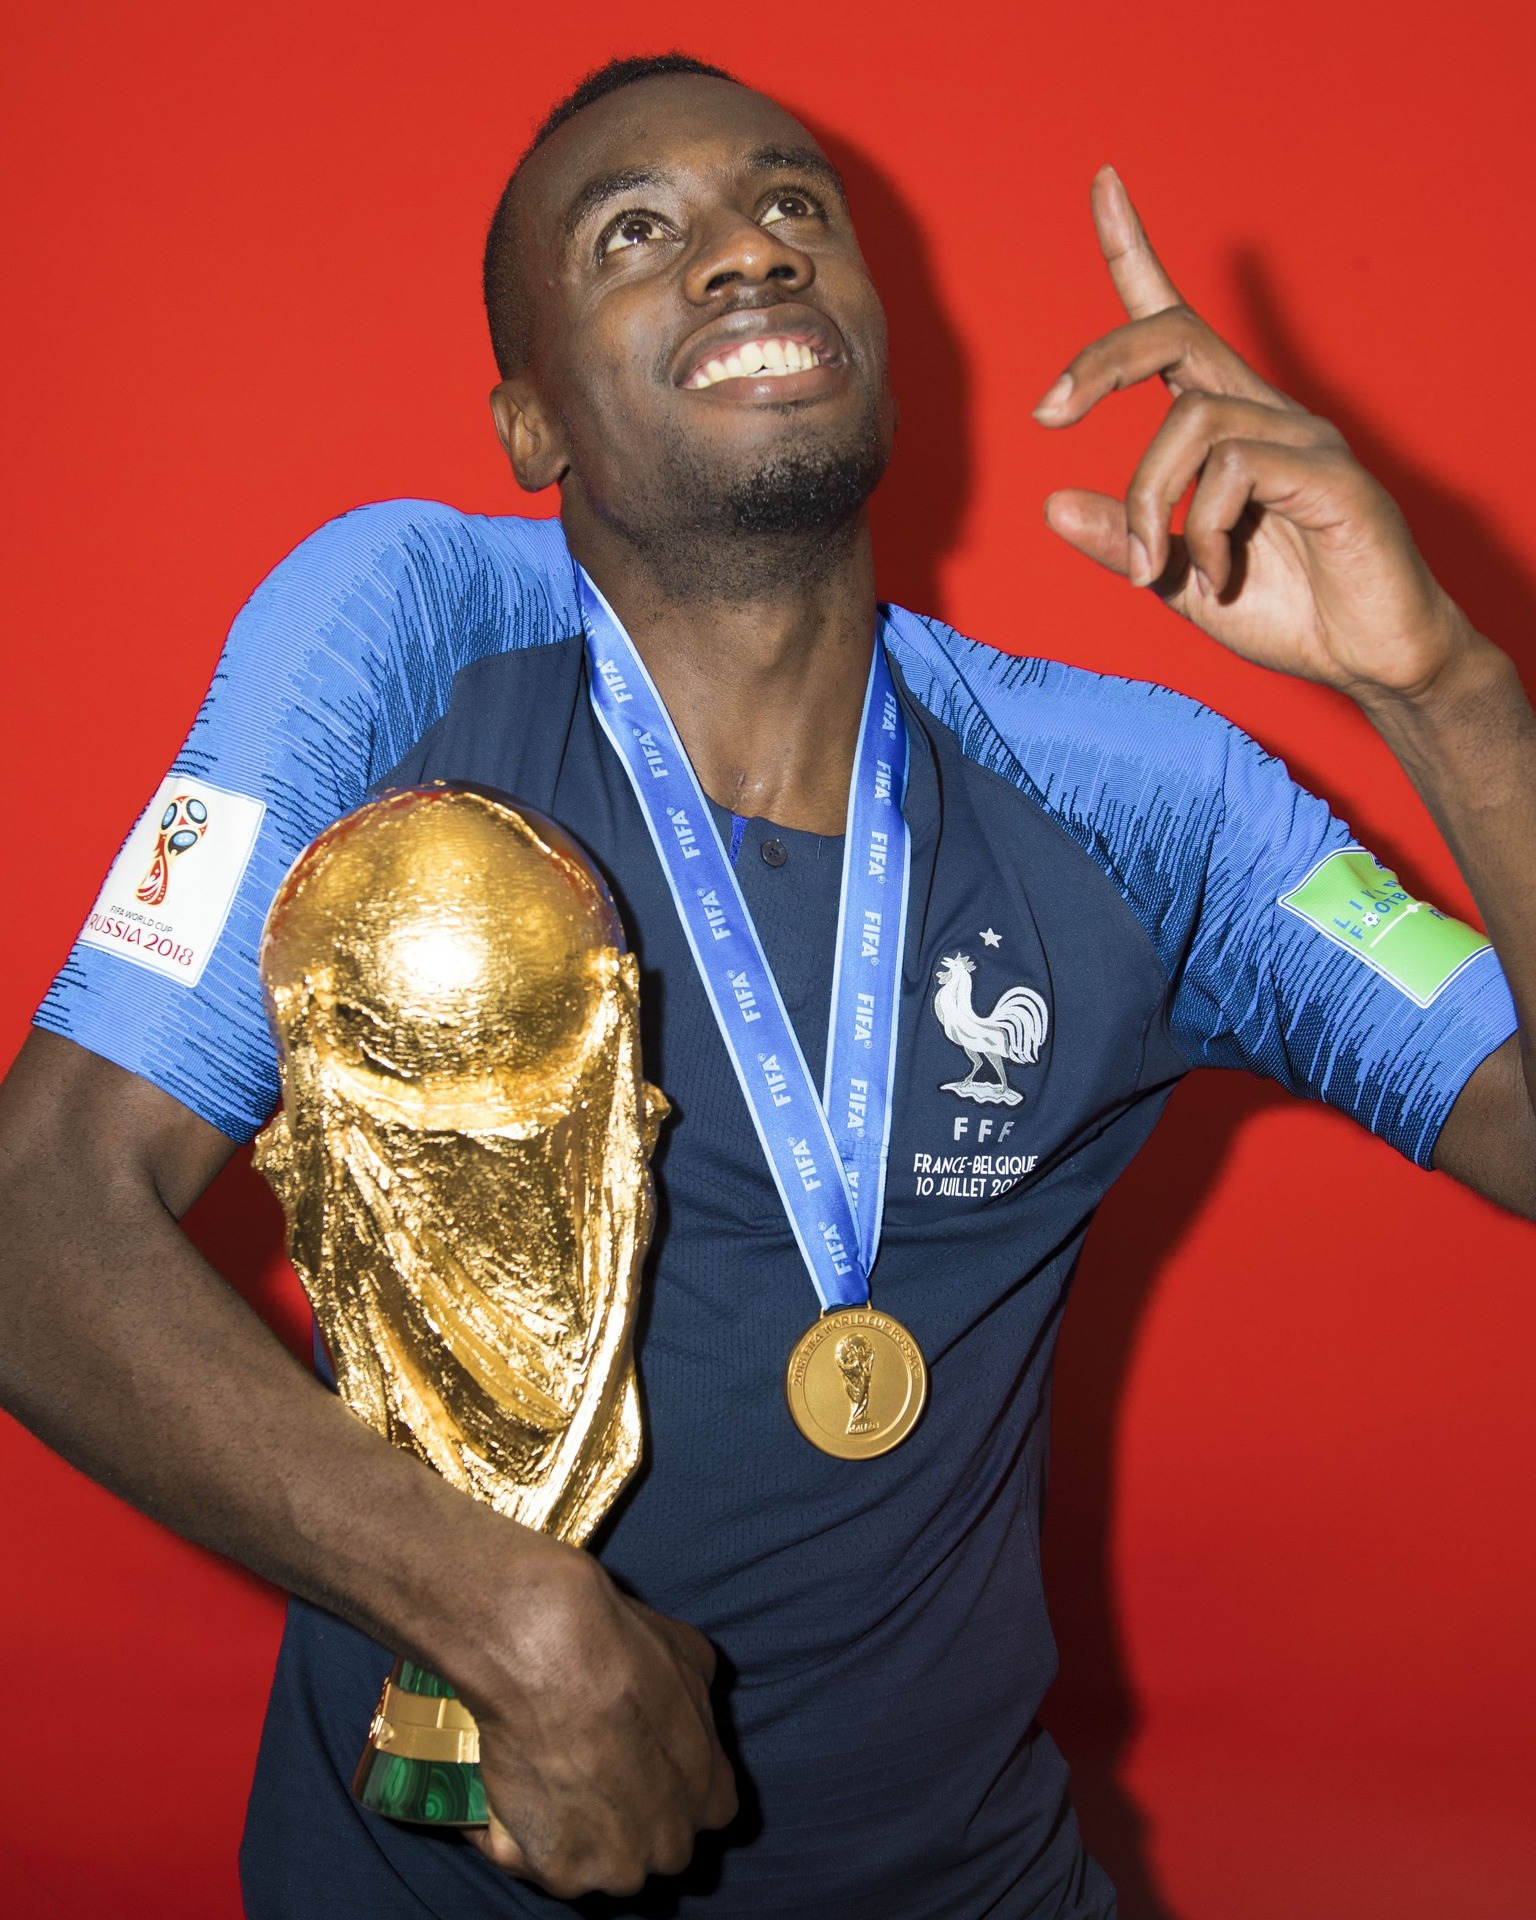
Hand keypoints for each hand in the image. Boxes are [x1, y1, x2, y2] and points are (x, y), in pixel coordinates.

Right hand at [453, 1539, 737, 1898]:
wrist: (557, 1659)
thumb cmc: (625, 1651)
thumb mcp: (691, 1657)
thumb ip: (695, 1699)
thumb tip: (681, 1695)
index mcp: (710, 1798)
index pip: (702, 1811)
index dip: (666, 1786)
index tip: (635, 1760)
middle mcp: (670, 1846)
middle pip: (648, 1847)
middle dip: (621, 1818)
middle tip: (585, 1768)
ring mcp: (616, 1868)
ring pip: (590, 1863)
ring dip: (567, 1831)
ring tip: (538, 1778)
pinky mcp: (559, 1872)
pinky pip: (526, 1859)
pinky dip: (506, 1831)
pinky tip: (501, 1790)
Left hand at [1034, 166, 1475, 706]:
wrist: (1372, 659)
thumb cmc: (1287, 612)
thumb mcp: (1174, 582)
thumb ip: (1120, 544)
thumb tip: (1051, 504)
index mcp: (1226, 426)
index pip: (1174, 324)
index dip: (1135, 252)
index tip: (1102, 183)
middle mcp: (1264, 413)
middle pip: (1173, 335)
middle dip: (1099, 360)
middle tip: (1046, 412)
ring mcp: (1301, 438)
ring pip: (1190, 421)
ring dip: (1147, 500)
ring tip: (1155, 569)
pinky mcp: (1330, 474)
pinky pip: (1236, 467)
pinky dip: (1199, 528)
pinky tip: (1213, 574)